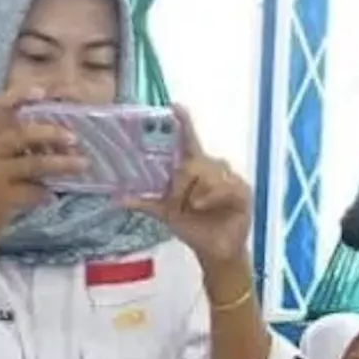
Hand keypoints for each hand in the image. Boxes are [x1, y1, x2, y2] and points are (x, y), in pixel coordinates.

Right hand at [0, 91, 88, 245]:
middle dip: (52, 134)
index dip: (20, 95)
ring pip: (34, 164)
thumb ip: (22, 147)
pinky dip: (46, 193)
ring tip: (82, 164)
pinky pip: (32, 191)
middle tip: (75, 138)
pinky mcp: (0, 198)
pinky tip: (53, 196)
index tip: (43, 92)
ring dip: (61, 163)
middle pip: (23, 134)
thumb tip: (65, 139)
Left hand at [126, 109, 256, 277]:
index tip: (174, 107)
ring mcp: (228, 178)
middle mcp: (212, 168)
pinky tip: (202, 206)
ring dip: (195, 193)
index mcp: (195, 169)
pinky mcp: (241, 190)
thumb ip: (145, 203)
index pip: (189, 141)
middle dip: (182, 183)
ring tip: (193, 208)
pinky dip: (210, 196)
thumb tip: (117, 199)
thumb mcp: (166, 213)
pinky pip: (223, 186)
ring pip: (208, 172)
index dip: (183, 123)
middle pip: (194, 161)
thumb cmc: (193, 227)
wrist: (214, 251)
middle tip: (178, 202)